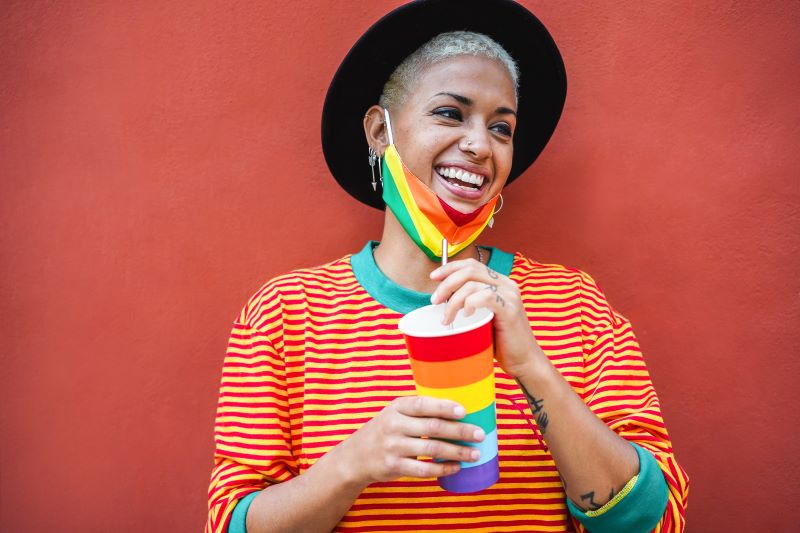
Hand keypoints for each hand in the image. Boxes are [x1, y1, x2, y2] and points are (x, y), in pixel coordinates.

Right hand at [336, 396, 484, 485]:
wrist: (356, 456)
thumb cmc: (385, 430)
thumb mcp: (395, 413)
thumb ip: (419, 411)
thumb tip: (459, 410)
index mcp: (397, 407)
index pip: (423, 404)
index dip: (444, 407)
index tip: (464, 412)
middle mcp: (394, 425)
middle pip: (433, 427)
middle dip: (460, 431)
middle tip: (479, 434)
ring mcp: (393, 446)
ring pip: (432, 449)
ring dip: (457, 452)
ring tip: (474, 454)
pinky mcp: (394, 466)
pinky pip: (424, 469)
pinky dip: (443, 468)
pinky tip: (456, 467)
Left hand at [429, 258, 544, 378]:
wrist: (524, 361)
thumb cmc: (500, 342)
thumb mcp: (481, 317)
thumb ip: (468, 303)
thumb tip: (441, 298)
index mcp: (500, 283)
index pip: (472, 265)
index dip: (450, 267)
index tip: (434, 277)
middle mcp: (506, 285)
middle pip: (470, 270)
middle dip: (447, 283)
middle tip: (435, 301)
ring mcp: (510, 296)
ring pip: (472, 285)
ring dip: (453, 301)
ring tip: (446, 318)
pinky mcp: (510, 310)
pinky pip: (485, 296)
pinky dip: (470, 303)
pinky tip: (466, 315)